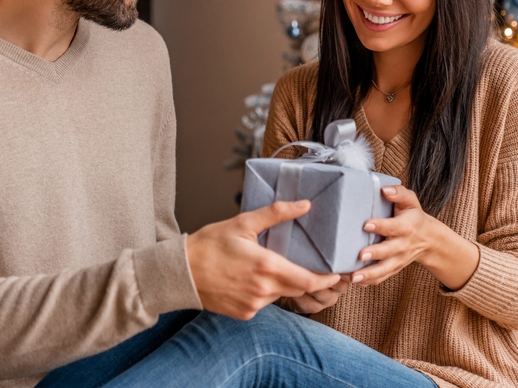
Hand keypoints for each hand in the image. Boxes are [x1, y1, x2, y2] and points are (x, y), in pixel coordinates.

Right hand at [187, 200, 341, 319]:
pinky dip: (266, 291)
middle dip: (311, 281)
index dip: (326, 279)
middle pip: (299, 289)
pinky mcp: (244, 314)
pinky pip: (264, 303)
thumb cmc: (209, 244)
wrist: (180, 273)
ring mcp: (253, 305)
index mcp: (266, 267)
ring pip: (281, 295)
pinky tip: (254, 278)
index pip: (309, 280)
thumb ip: (277, 213)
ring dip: (284, 284)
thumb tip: (304, 204)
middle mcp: (263, 290)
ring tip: (277, 267)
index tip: (337, 273)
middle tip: (320, 270)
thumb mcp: (243, 222)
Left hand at [350, 185, 431, 286]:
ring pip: (384, 270)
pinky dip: (368, 281)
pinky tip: (353, 281)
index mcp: (406, 227)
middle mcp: (402, 245)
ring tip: (353, 277)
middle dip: (375, 254)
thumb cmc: (412, 216)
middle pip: (388, 251)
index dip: (380, 226)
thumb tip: (384, 189)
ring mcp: (398, 260)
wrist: (427, 239)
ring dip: (369, 274)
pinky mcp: (393, 269)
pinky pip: (381, 278)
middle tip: (360, 255)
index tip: (366, 225)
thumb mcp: (410, 201)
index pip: (393, 227)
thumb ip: (399, 193)